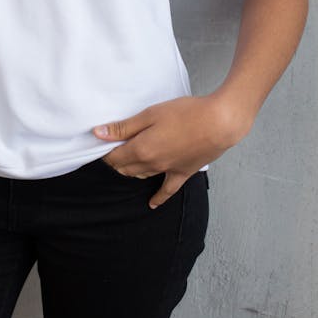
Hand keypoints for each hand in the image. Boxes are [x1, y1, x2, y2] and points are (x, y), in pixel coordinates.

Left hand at [93, 93, 252, 207]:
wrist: (218, 123)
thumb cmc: (186, 114)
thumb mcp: (150, 114)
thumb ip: (124, 127)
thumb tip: (99, 133)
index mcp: (141, 149)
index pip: (114, 157)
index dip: (106, 150)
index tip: (103, 143)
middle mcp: (152, 164)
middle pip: (125, 168)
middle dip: (116, 160)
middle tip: (113, 150)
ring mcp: (167, 171)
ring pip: (141, 175)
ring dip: (130, 171)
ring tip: (126, 163)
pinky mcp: (183, 173)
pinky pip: (167, 190)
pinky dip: (158, 198)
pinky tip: (152, 204)